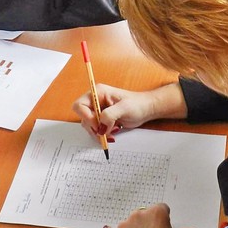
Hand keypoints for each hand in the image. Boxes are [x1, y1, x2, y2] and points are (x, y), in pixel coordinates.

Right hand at [70, 82, 185, 141]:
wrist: (147, 109)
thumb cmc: (138, 104)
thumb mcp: (124, 108)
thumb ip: (110, 115)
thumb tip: (100, 127)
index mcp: (98, 93)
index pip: (80, 105)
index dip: (86, 117)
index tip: (98, 125)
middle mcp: (95, 101)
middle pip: (83, 117)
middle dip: (94, 127)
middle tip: (105, 133)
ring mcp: (98, 111)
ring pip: (89, 126)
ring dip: (99, 133)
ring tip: (113, 133)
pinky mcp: (102, 120)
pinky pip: (96, 130)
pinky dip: (103, 135)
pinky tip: (113, 134)